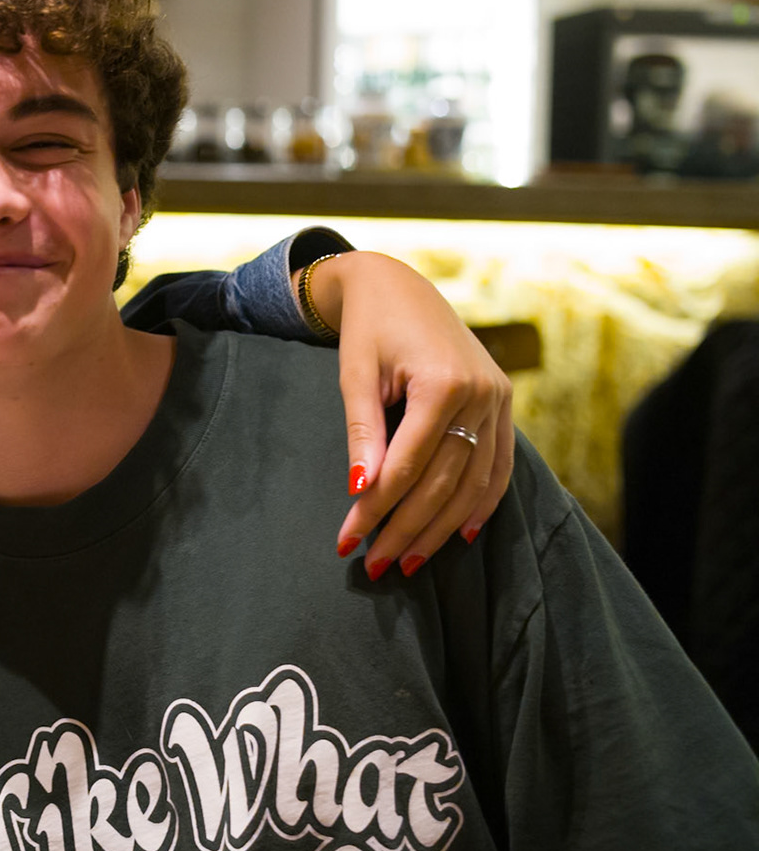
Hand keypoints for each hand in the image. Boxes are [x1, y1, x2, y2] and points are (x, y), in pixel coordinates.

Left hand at [303, 252, 513, 577]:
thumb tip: (361, 489)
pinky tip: (459, 535)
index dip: (376, 507)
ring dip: (441, 528)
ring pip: (473, 482)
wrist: (399, 286)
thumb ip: (363, 431)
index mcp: (442, 383)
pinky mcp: (503, 402)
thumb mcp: (355, 375)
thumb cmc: (368, 329)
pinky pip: (499, 465)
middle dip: (405, 528)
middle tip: (373, 564)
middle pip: (443, 481)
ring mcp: (498, 399)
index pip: (407, 465)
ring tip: (408, 561)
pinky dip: (480, 503)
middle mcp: (480, 394)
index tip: (347, 540)